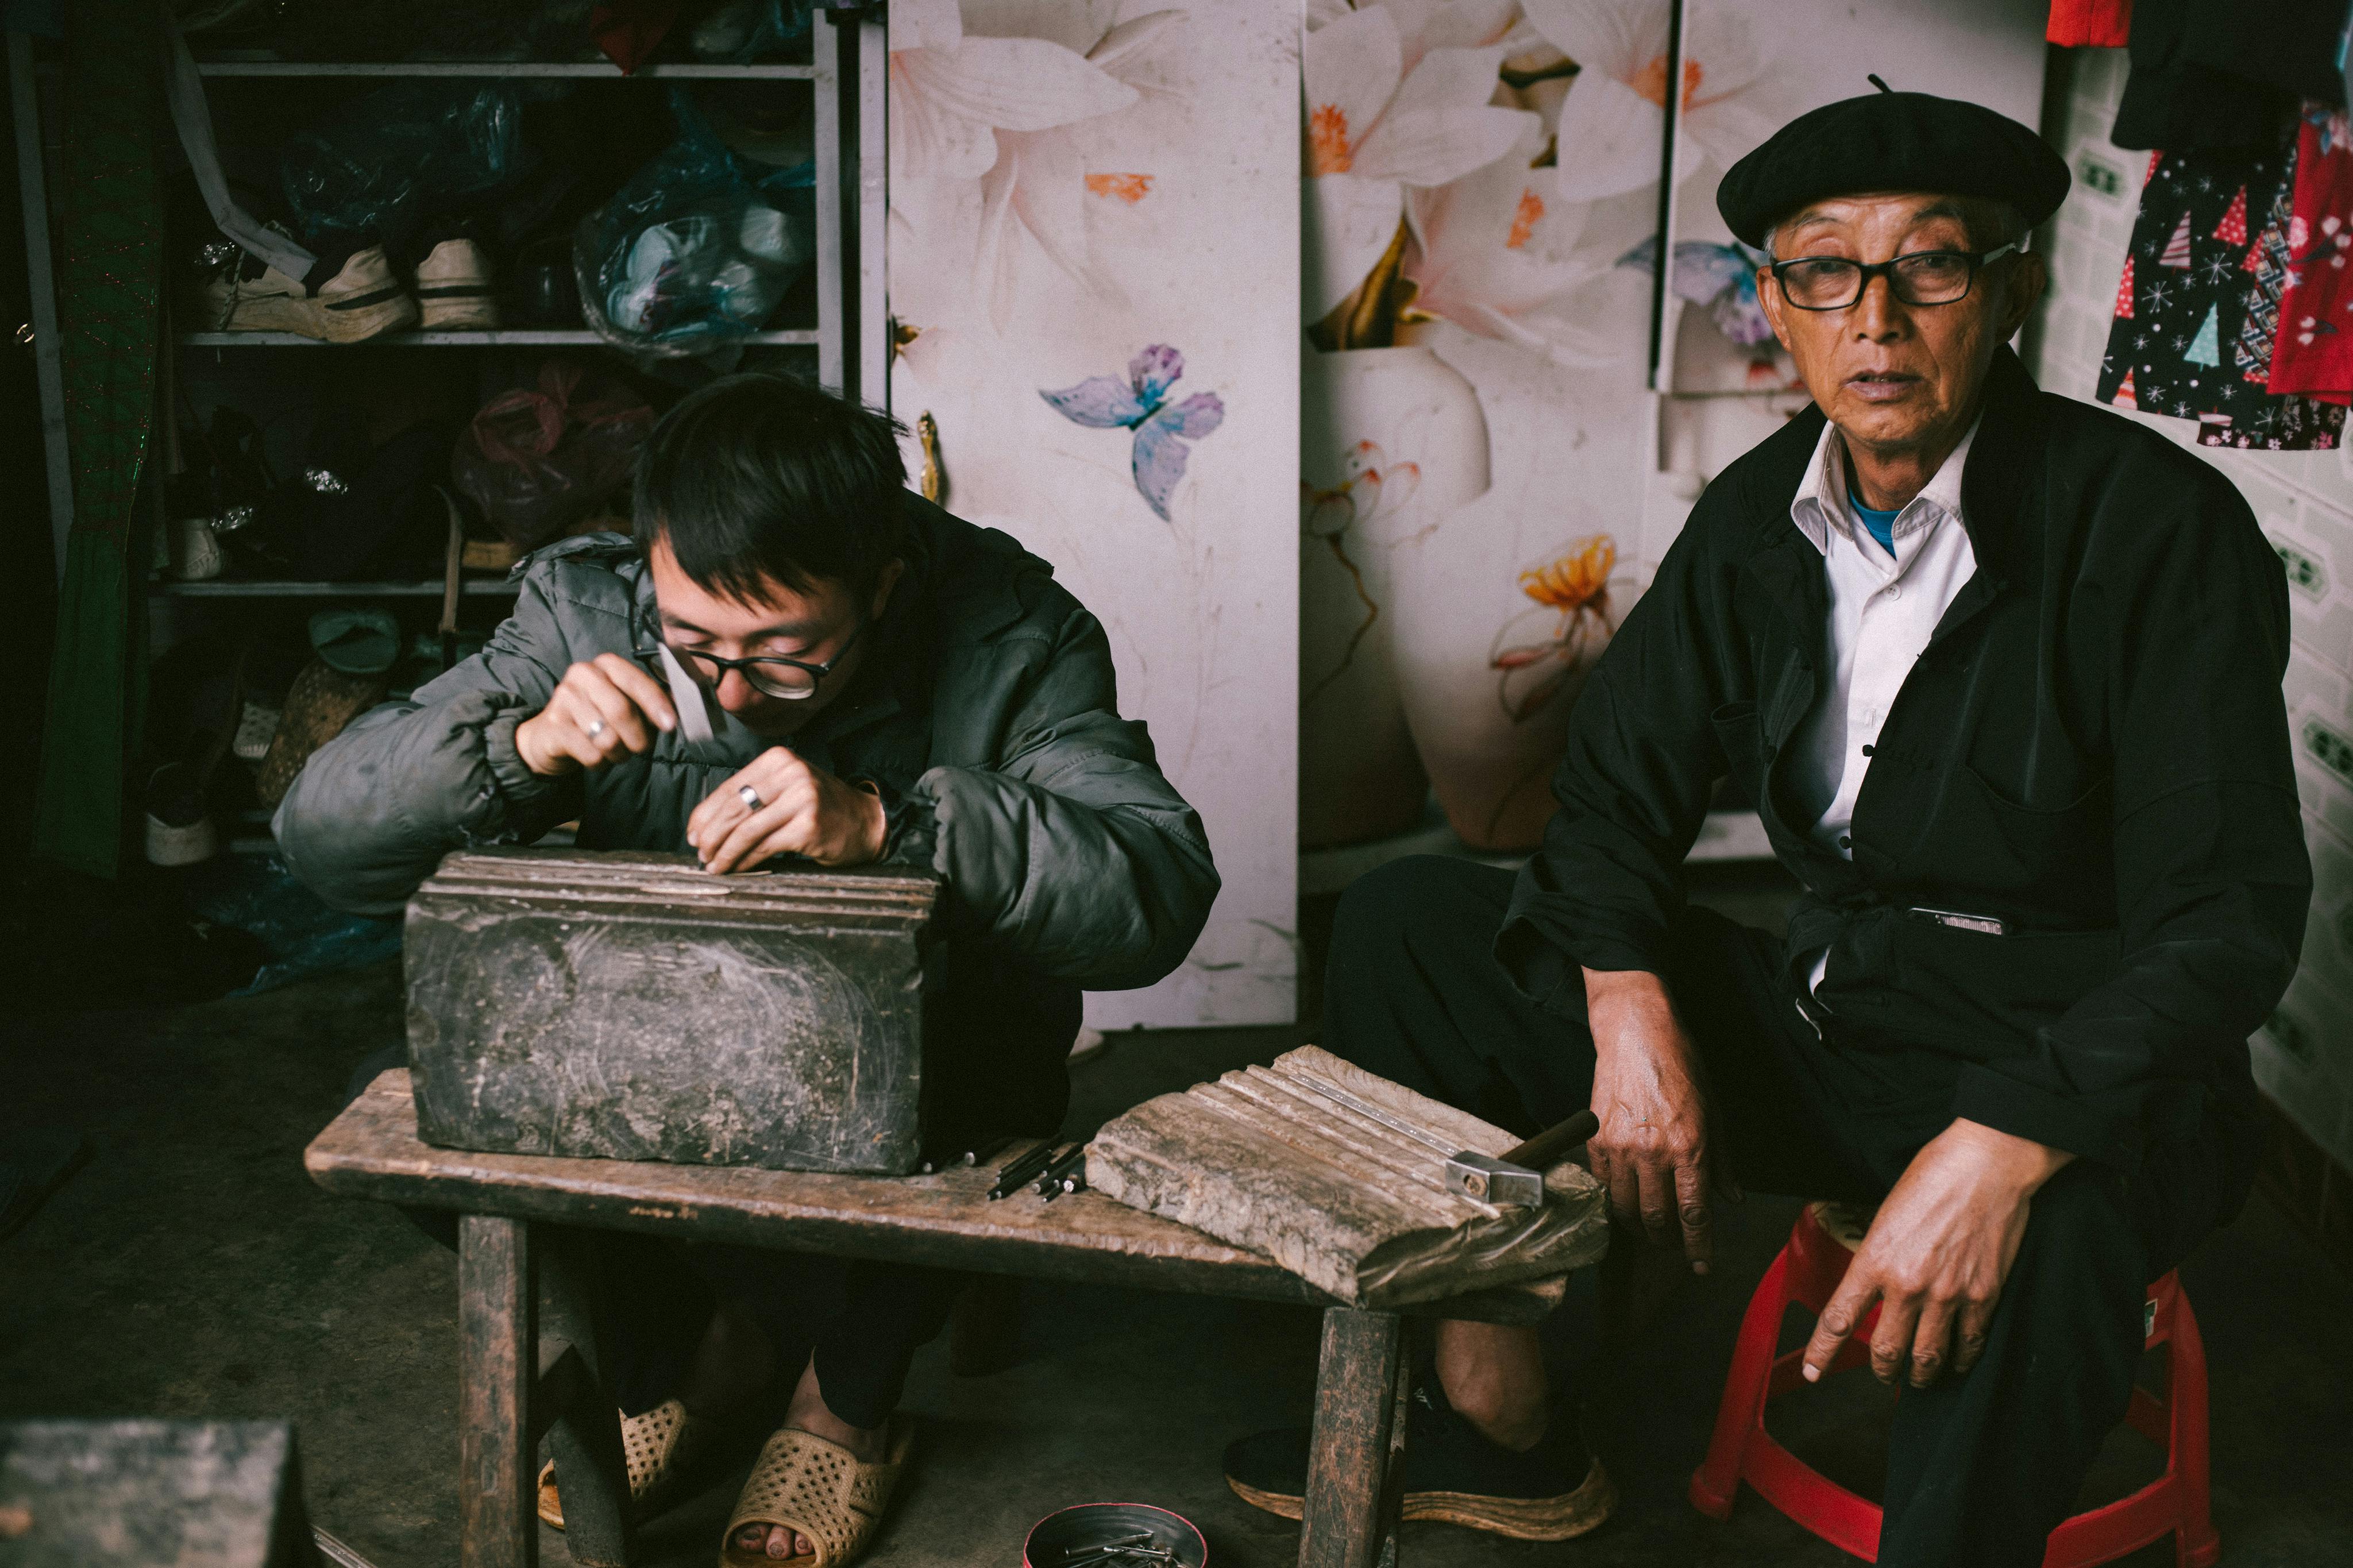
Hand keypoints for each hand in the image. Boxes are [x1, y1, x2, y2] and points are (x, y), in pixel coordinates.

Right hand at [514, 654, 676, 776]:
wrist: (550, 736)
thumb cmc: (598, 717)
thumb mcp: (625, 703)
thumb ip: (651, 702)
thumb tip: (681, 707)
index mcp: (606, 664)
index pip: (636, 681)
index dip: (656, 704)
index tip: (670, 725)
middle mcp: (583, 674)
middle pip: (621, 711)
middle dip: (638, 737)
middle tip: (640, 748)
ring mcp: (564, 698)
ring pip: (607, 737)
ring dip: (619, 753)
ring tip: (614, 750)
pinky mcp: (553, 725)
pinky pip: (591, 754)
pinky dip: (600, 762)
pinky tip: (594, 755)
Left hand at [687, 748, 886, 872]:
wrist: (866, 821)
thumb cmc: (821, 809)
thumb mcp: (786, 791)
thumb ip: (753, 798)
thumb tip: (705, 825)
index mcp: (779, 760)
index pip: (730, 787)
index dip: (705, 814)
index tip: (693, 833)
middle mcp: (790, 773)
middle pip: (735, 808)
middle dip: (711, 835)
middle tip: (700, 853)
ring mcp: (801, 798)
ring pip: (746, 829)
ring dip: (725, 852)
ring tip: (713, 865)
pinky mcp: (808, 824)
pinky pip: (765, 846)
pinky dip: (746, 860)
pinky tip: (737, 868)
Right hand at [1582, 968, 1722, 1273]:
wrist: (1636, 1035)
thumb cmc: (1680, 1067)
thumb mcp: (1714, 1113)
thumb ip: (1721, 1161)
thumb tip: (1731, 1199)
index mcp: (1689, 1147)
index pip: (1695, 1214)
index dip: (1699, 1247)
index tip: (1701, 1266)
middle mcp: (1654, 1153)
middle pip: (1657, 1220)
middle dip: (1668, 1241)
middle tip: (1674, 1245)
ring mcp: (1621, 1149)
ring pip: (1626, 1209)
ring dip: (1640, 1225)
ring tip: (1650, 1225)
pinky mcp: (1597, 1141)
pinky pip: (1604, 1186)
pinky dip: (1616, 1199)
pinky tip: (1627, 1196)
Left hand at [1801, 1119, 2073, 1387]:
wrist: (1985, 1166)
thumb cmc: (1932, 1178)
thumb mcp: (1885, 1216)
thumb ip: (1877, 1256)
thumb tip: (1874, 1285)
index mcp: (1874, 1261)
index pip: (1838, 1319)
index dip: (1822, 1352)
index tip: (1813, 1371)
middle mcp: (1908, 1285)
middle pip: (1887, 1351)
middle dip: (1881, 1370)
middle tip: (1882, 1374)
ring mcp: (1948, 1295)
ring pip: (1928, 1358)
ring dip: (1919, 1376)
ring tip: (1917, 1379)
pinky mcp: (1983, 1296)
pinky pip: (1969, 1344)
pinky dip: (1960, 1360)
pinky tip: (1956, 1362)